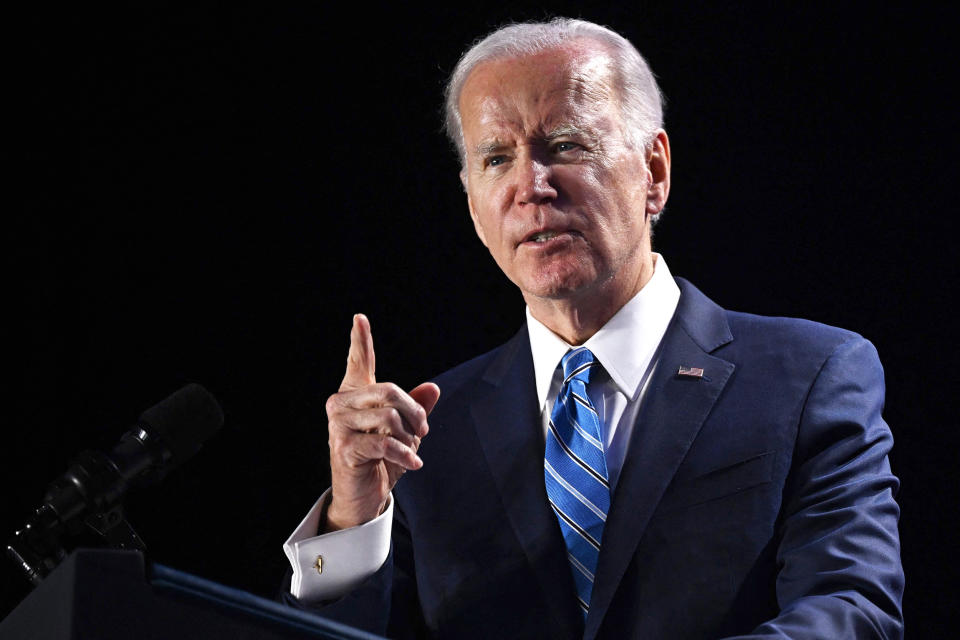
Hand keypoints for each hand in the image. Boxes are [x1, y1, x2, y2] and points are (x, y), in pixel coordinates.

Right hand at [324, 314, 440, 531]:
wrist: (363, 496)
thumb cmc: (381, 461)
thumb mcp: (405, 432)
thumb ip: (416, 409)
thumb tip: (433, 388)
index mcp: (355, 395)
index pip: (359, 362)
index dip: (360, 340)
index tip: (360, 318)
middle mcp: (341, 404)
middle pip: (389, 390)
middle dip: (414, 412)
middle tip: (423, 432)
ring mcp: (339, 425)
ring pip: (389, 416)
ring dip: (408, 437)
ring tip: (409, 451)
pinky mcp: (344, 447)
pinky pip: (384, 442)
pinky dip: (404, 454)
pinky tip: (413, 465)